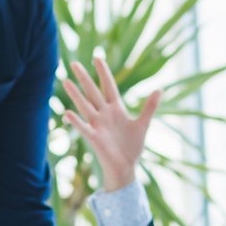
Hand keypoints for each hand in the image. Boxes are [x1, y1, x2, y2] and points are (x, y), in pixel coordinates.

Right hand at [60, 54, 160, 195]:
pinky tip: (67, 113)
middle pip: (93, 92)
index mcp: (116, 109)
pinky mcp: (94, 138)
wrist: (126, 168)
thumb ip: (149, 107)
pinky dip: (76, 121)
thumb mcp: (143, 124)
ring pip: (85, 106)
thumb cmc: (132, 146)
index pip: (108, 86)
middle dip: (85, 78)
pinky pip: (83, 128)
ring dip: (76, 94)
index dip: (103, 72)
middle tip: (74, 63)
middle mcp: (104, 114)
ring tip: (66, 81)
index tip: (97, 57)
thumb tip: (159, 89)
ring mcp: (98, 125)